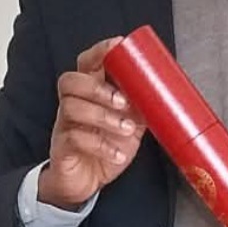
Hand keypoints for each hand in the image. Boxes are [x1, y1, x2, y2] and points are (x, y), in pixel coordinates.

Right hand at [37, 38, 145, 208]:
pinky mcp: (62, 146)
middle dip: (99, 88)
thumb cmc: (106, 147)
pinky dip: (101, 145)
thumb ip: (141, 106)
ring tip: (126, 129)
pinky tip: (117, 154)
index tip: (118, 44)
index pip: (87, 62)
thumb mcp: (130, 124)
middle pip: (71, 80)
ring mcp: (65, 124)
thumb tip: (165, 91)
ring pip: (72, 107)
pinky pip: (75, 138)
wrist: (86, 182)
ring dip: (103, 116)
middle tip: (124, 102)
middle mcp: (73, 103)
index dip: (100, 51)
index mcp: (90, 91)